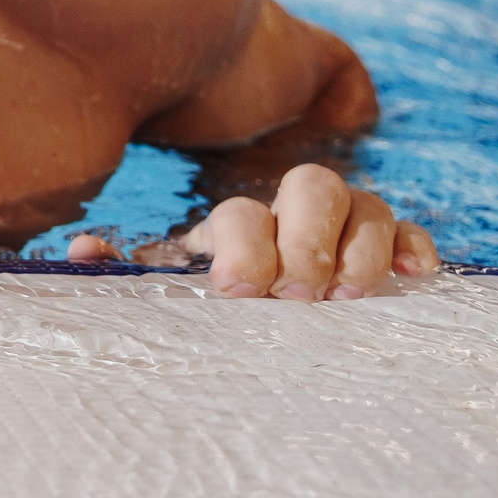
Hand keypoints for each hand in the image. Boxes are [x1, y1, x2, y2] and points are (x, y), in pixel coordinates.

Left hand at [67, 163, 438, 298]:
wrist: (262, 311)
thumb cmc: (209, 304)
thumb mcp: (165, 289)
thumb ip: (122, 270)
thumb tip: (83, 251)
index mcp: (234, 225)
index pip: (240, 212)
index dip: (242, 245)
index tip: (237, 290)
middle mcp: (290, 213)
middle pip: (312, 186)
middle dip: (307, 240)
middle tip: (297, 296)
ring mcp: (343, 224)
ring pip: (366, 203)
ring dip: (361, 246)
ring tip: (350, 296)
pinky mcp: (385, 246)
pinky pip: (408, 230)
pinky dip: (412, 245)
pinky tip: (414, 275)